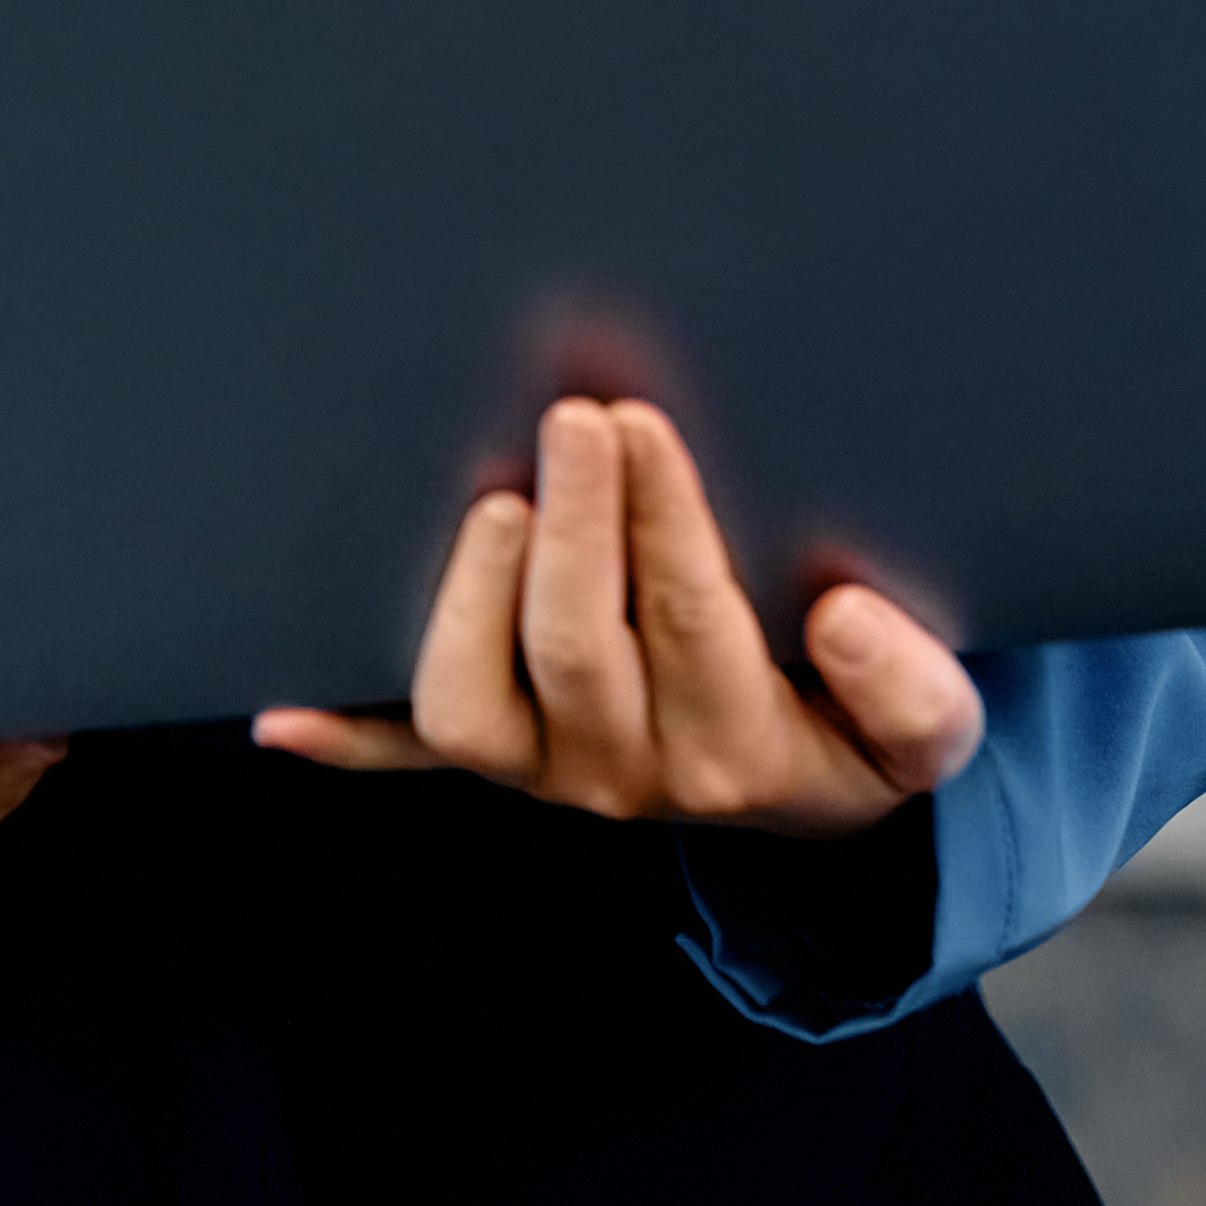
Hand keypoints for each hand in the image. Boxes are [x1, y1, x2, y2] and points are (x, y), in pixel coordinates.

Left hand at [252, 396, 980, 836]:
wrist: (803, 792)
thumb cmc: (852, 719)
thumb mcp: (921, 728)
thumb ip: (913, 691)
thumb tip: (849, 621)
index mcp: (739, 755)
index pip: (691, 625)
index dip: (661, 523)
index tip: (644, 422)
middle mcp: (626, 772)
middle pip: (576, 646)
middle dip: (575, 522)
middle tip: (578, 413)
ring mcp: (543, 767)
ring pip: (469, 707)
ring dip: (468, 596)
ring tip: (494, 498)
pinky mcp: (490, 757)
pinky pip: (404, 755)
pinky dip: (345, 732)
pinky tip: (284, 712)